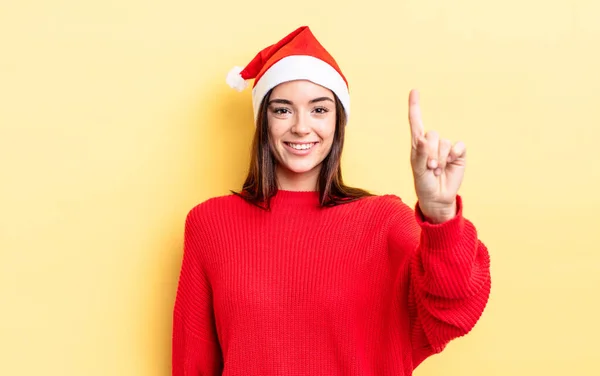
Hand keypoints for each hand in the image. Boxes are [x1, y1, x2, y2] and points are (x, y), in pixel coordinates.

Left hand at [408, 89, 465, 222]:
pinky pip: (458, 146)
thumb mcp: (419, 171)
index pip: (416, 121)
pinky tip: (449, 165)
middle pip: (432, 134)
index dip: (415, 106)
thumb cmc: (424, 183)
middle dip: (430, 152)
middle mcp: (431, 143)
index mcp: (418, 144)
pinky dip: (453, 156)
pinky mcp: (458, 153)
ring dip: (440, 158)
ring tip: (437, 170)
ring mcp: (445, 148)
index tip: (414, 91)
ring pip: (444, 143)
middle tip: (430, 167)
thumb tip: (424, 139)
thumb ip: (421, 154)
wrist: (438, 197)